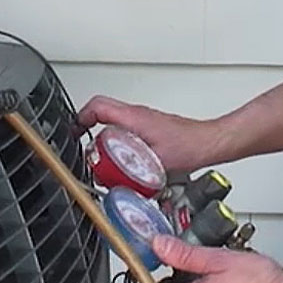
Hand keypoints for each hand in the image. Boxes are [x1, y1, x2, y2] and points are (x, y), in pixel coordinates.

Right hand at [76, 95, 224, 174]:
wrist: (208, 142)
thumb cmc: (189, 146)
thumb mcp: (154, 162)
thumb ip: (130, 168)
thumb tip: (113, 176)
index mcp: (134, 117)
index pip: (98, 106)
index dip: (80, 117)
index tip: (74, 131)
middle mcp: (137, 114)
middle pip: (102, 109)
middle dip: (87, 124)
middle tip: (83, 142)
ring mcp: (144, 118)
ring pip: (114, 117)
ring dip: (102, 131)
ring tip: (100, 151)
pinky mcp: (150, 125)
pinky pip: (125, 125)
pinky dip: (117, 136)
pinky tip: (122, 155)